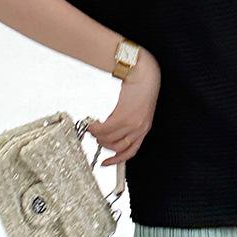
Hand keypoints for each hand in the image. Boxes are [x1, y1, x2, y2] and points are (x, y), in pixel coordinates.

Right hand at [86, 48, 161, 167]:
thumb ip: (127, 122)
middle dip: (103, 144)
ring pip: (109, 139)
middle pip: (116, 147)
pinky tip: (92, 124)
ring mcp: (133, 124)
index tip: (106, 163)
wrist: (143, 74)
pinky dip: (96, 128)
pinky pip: (105, 129)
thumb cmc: (141, 88)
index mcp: (144, 128)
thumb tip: (109, 130)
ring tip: (92, 129)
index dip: (117, 160)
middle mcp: (140, 129)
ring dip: (97, 136)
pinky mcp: (124, 116)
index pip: (130, 152)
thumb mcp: (137, 109)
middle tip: (95, 137)